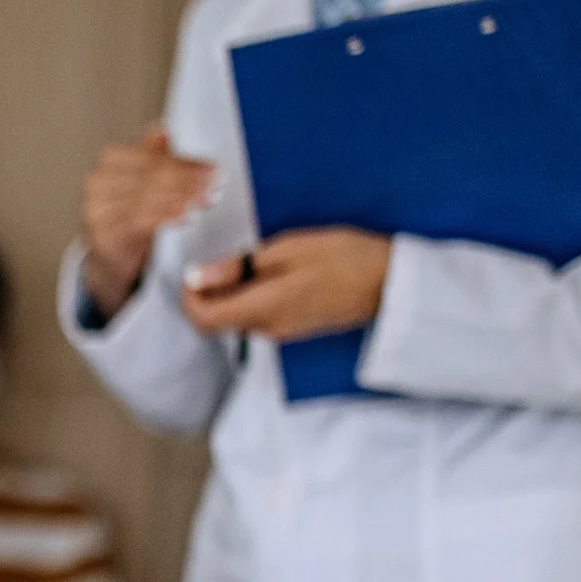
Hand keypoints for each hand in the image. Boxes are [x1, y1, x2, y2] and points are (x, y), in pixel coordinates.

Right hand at [83, 126, 215, 315]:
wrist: (111, 256)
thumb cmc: (133, 215)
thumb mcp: (147, 183)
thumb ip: (155, 158)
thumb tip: (161, 129)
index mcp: (111, 160)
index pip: (152, 157)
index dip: (185, 163)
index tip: (213, 170)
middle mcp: (98, 181)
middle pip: (150, 177)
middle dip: (188, 181)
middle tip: (216, 185)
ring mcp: (96, 209)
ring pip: (146, 198)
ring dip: (182, 198)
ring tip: (207, 200)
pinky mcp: (102, 235)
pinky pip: (139, 221)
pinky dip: (167, 216)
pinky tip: (188, 215)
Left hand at [182, 228, 393, 343]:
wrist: (391, 282)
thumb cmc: (344, 258)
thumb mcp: (286, 249)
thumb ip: (236, 267)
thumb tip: (196, 278)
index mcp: (261, 309)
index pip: (201, 319)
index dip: (188, 295)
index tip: (195, 270)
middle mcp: (267, 329)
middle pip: (217, 320)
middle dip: (210, 292)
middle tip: (227, 258)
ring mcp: (283, 332)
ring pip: (238, 318)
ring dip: (234, 292)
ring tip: (256, 260)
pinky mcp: (296, 328)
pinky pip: (260, 316)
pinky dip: (254, 296)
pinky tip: (274, 272)